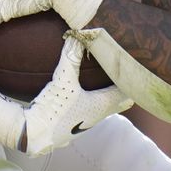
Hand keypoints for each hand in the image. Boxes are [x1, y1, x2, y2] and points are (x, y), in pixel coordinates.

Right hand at [0, 36, 132, 155]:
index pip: (125, 91)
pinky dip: (93, 103)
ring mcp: (85, 123)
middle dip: (123, 89)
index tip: (136, 68)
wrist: (34, 135)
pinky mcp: (72, 127)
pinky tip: (83, 97)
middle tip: (126, 75)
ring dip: (108, 96)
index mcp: (101, 104)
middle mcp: (97, 116)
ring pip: (104, 108)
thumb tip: (77, 34)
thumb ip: (71, 56)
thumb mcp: (62, 79)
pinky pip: (90, 113)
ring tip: (107, 82)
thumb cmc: (53, 108)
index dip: (132, 80)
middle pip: (118, 102)